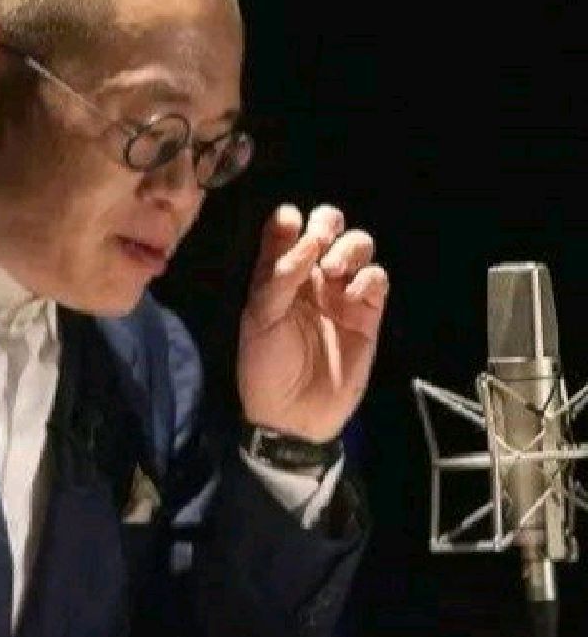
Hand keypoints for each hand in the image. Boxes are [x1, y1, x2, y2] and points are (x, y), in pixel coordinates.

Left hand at [237, 203, 388, 441]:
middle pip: (327, 229)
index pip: (286, 232)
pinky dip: (369, 277)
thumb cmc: (266, 366)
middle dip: (327, 224)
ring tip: (333, 271)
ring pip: (357, 247)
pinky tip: (352, 294)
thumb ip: (278, 274)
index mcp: (277, 277)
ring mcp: (340, 294)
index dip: (290, 221)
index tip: (291, 222)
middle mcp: (310, 279)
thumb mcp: (259, 318)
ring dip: (349, 248)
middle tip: (320, 242)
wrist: (293, 415)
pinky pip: (377, 279)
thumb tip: (300, 231)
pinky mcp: (367, 315)